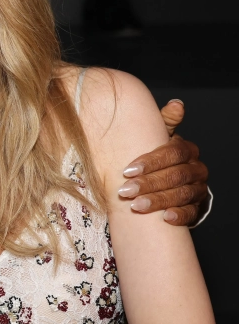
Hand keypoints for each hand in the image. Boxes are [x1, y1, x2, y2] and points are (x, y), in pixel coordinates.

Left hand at [117, 100, 208, 225]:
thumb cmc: (158, 155)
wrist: (170, 179)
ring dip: (158, 201)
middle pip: (175, 176)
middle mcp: (196, 169)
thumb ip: (163, 122)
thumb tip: (177, 104)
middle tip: (125, 191)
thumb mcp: (157, 137)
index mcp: (187, 150)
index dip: (151, 162)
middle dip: (149, 184)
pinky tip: (165, 219)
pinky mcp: (197, 207)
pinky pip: (192, 213)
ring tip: (135, 206)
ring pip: (182, 195)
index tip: (127, 170)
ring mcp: (198, 189)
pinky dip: (179, 216)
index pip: (173, 153)